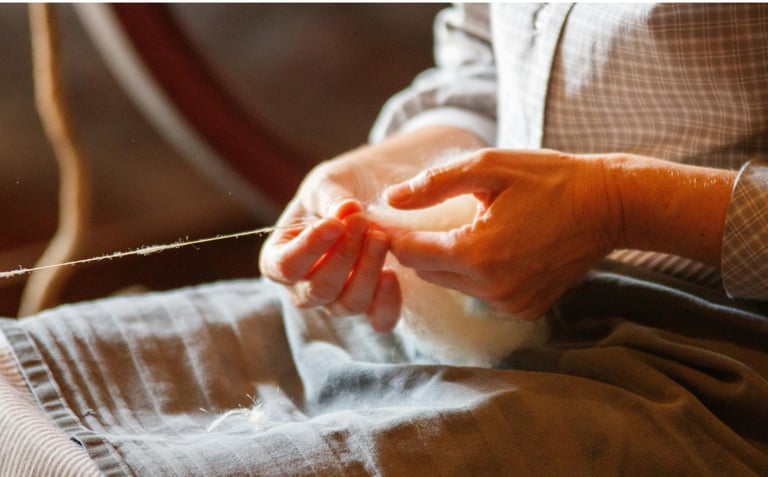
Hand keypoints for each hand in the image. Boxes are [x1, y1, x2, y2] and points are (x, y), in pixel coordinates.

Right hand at [259, 125, 487, 330]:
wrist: (371, 193)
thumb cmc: (337, 190)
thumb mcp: (327, 183)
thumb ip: (330, 198)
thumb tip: (345, 212)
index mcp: (279, 258)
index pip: (283, 267)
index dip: (308, 249)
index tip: (334, 224)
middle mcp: (304, 288)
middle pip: (318, 290)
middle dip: (343, 256)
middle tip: (363, 222)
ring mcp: (337, 301)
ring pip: (349, 305)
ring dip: (367, 271)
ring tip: (381, 238)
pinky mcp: (372, 306)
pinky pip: (379, 320)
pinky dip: (387, 301)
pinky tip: (393, 273)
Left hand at [385, 148, 621, 320]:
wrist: (609, 206)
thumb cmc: (548, 179)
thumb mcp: (488, 167)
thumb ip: (433, 184)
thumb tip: (391, 199)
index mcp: (477, 254)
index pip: (411, 254)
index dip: (394, 235)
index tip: (386, 220)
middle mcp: (491, 289)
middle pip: (428, 272)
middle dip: (421, 246)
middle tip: (423, 219)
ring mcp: (511, 304)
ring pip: (454, 283)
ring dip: (449, 260)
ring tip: (466, 227)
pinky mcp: (527, 310)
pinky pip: (483, 293)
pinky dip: (478, 273)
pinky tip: (497, 246)